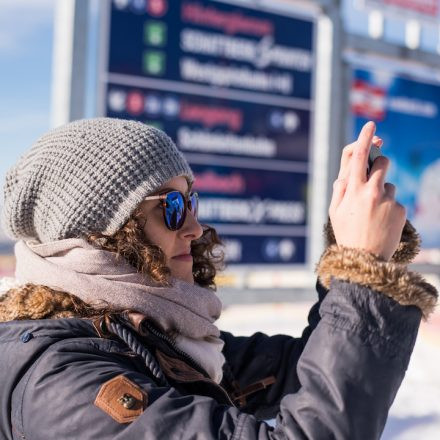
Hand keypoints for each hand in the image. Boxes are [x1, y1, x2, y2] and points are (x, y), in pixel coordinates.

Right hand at [329, 121, 405, 260]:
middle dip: (380, 163)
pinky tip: (382, 221)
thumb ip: (339, 190)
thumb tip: (345, 175)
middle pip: (382, 162)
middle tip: (374, 175)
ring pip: (389, 183)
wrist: (365, 259)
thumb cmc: (346, 234)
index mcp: (352, 189)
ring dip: (382, 191)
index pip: (359, 155)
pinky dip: (389, 206)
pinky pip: (396, 200)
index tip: (371, 124)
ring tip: (374, 212)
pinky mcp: (400, 209)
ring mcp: (388, 199)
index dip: (365, 137)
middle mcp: (371, 190)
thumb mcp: (334, 212)